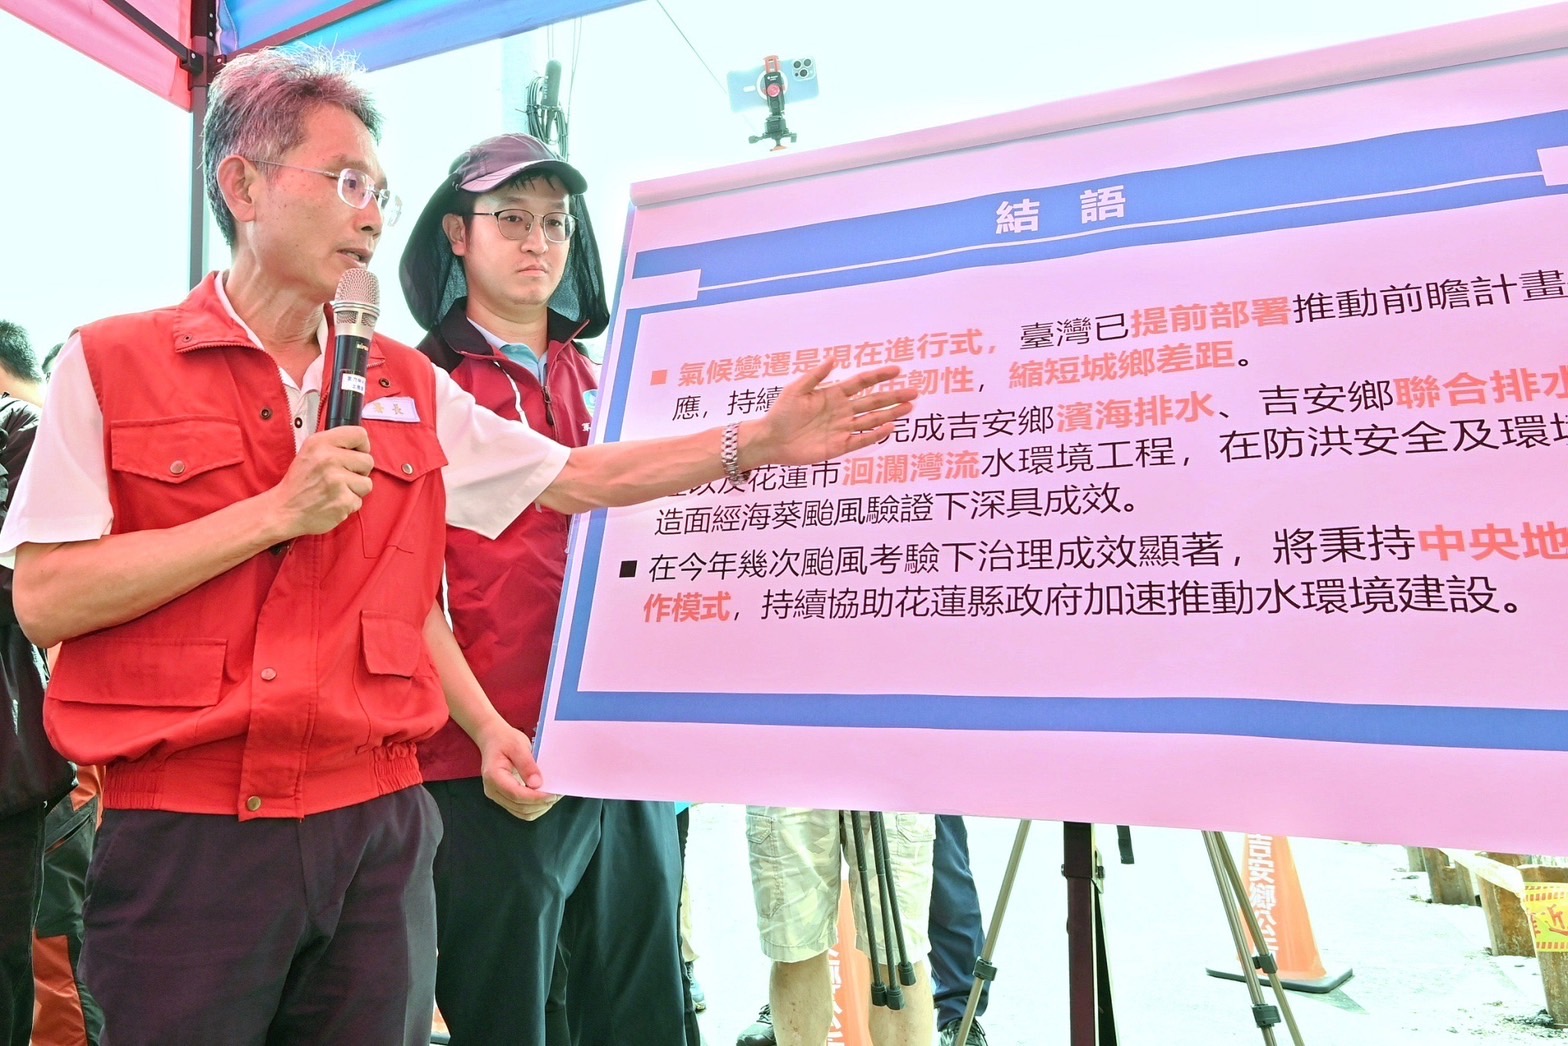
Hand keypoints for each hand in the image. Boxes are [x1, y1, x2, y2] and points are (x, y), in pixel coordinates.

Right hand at [268, 426, 373, 537]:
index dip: (362, 446)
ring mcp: (337, 480)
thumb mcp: (309, 452)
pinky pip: (359, 501)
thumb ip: (334, 444)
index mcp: (320, 443)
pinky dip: (348, 504)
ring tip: (335, 491)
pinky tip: (333, 502)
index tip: (355, 455)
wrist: (284, 510)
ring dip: (355, 489)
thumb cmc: (300, 482)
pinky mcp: (343, 501)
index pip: (359, 434)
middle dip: (359, 471)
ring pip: (367, 483)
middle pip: (368, 461)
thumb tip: (361, 444)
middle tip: (341, 477)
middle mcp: (329, 459)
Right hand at [475, 720, 560, 820]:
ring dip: (538, 807)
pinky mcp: (503, 797)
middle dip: (540, 803)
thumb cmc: (504, 740)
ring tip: (552, 796)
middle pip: (519, 806)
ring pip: (521, 812)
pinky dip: (534, 807)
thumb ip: (527, 765)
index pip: (516, 794)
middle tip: (557, 794)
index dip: (536, 797)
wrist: (492, 739)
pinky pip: (520, 809)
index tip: (552, 794)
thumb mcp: (518, 746)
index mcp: (493, 776)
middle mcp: (492, 790)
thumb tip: (537, 784)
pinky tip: (543, 798)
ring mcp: (497, 795)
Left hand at [746, 361, 916, 467]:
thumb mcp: (796, 390)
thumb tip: (834, 359)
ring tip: (909, 407)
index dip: (879, 375)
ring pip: (872, 419)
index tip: (897, 370)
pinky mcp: (839, 446)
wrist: (771, 440)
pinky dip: (875, 434)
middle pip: (873, 401)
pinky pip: (861, 439)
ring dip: (891, 414)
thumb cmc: (781, 412)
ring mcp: (842, 429)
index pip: (861, 382)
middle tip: (915, 391)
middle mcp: (842, 410)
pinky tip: (889, 427)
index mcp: (833, 394)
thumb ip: (815, 376)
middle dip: (894, 396)